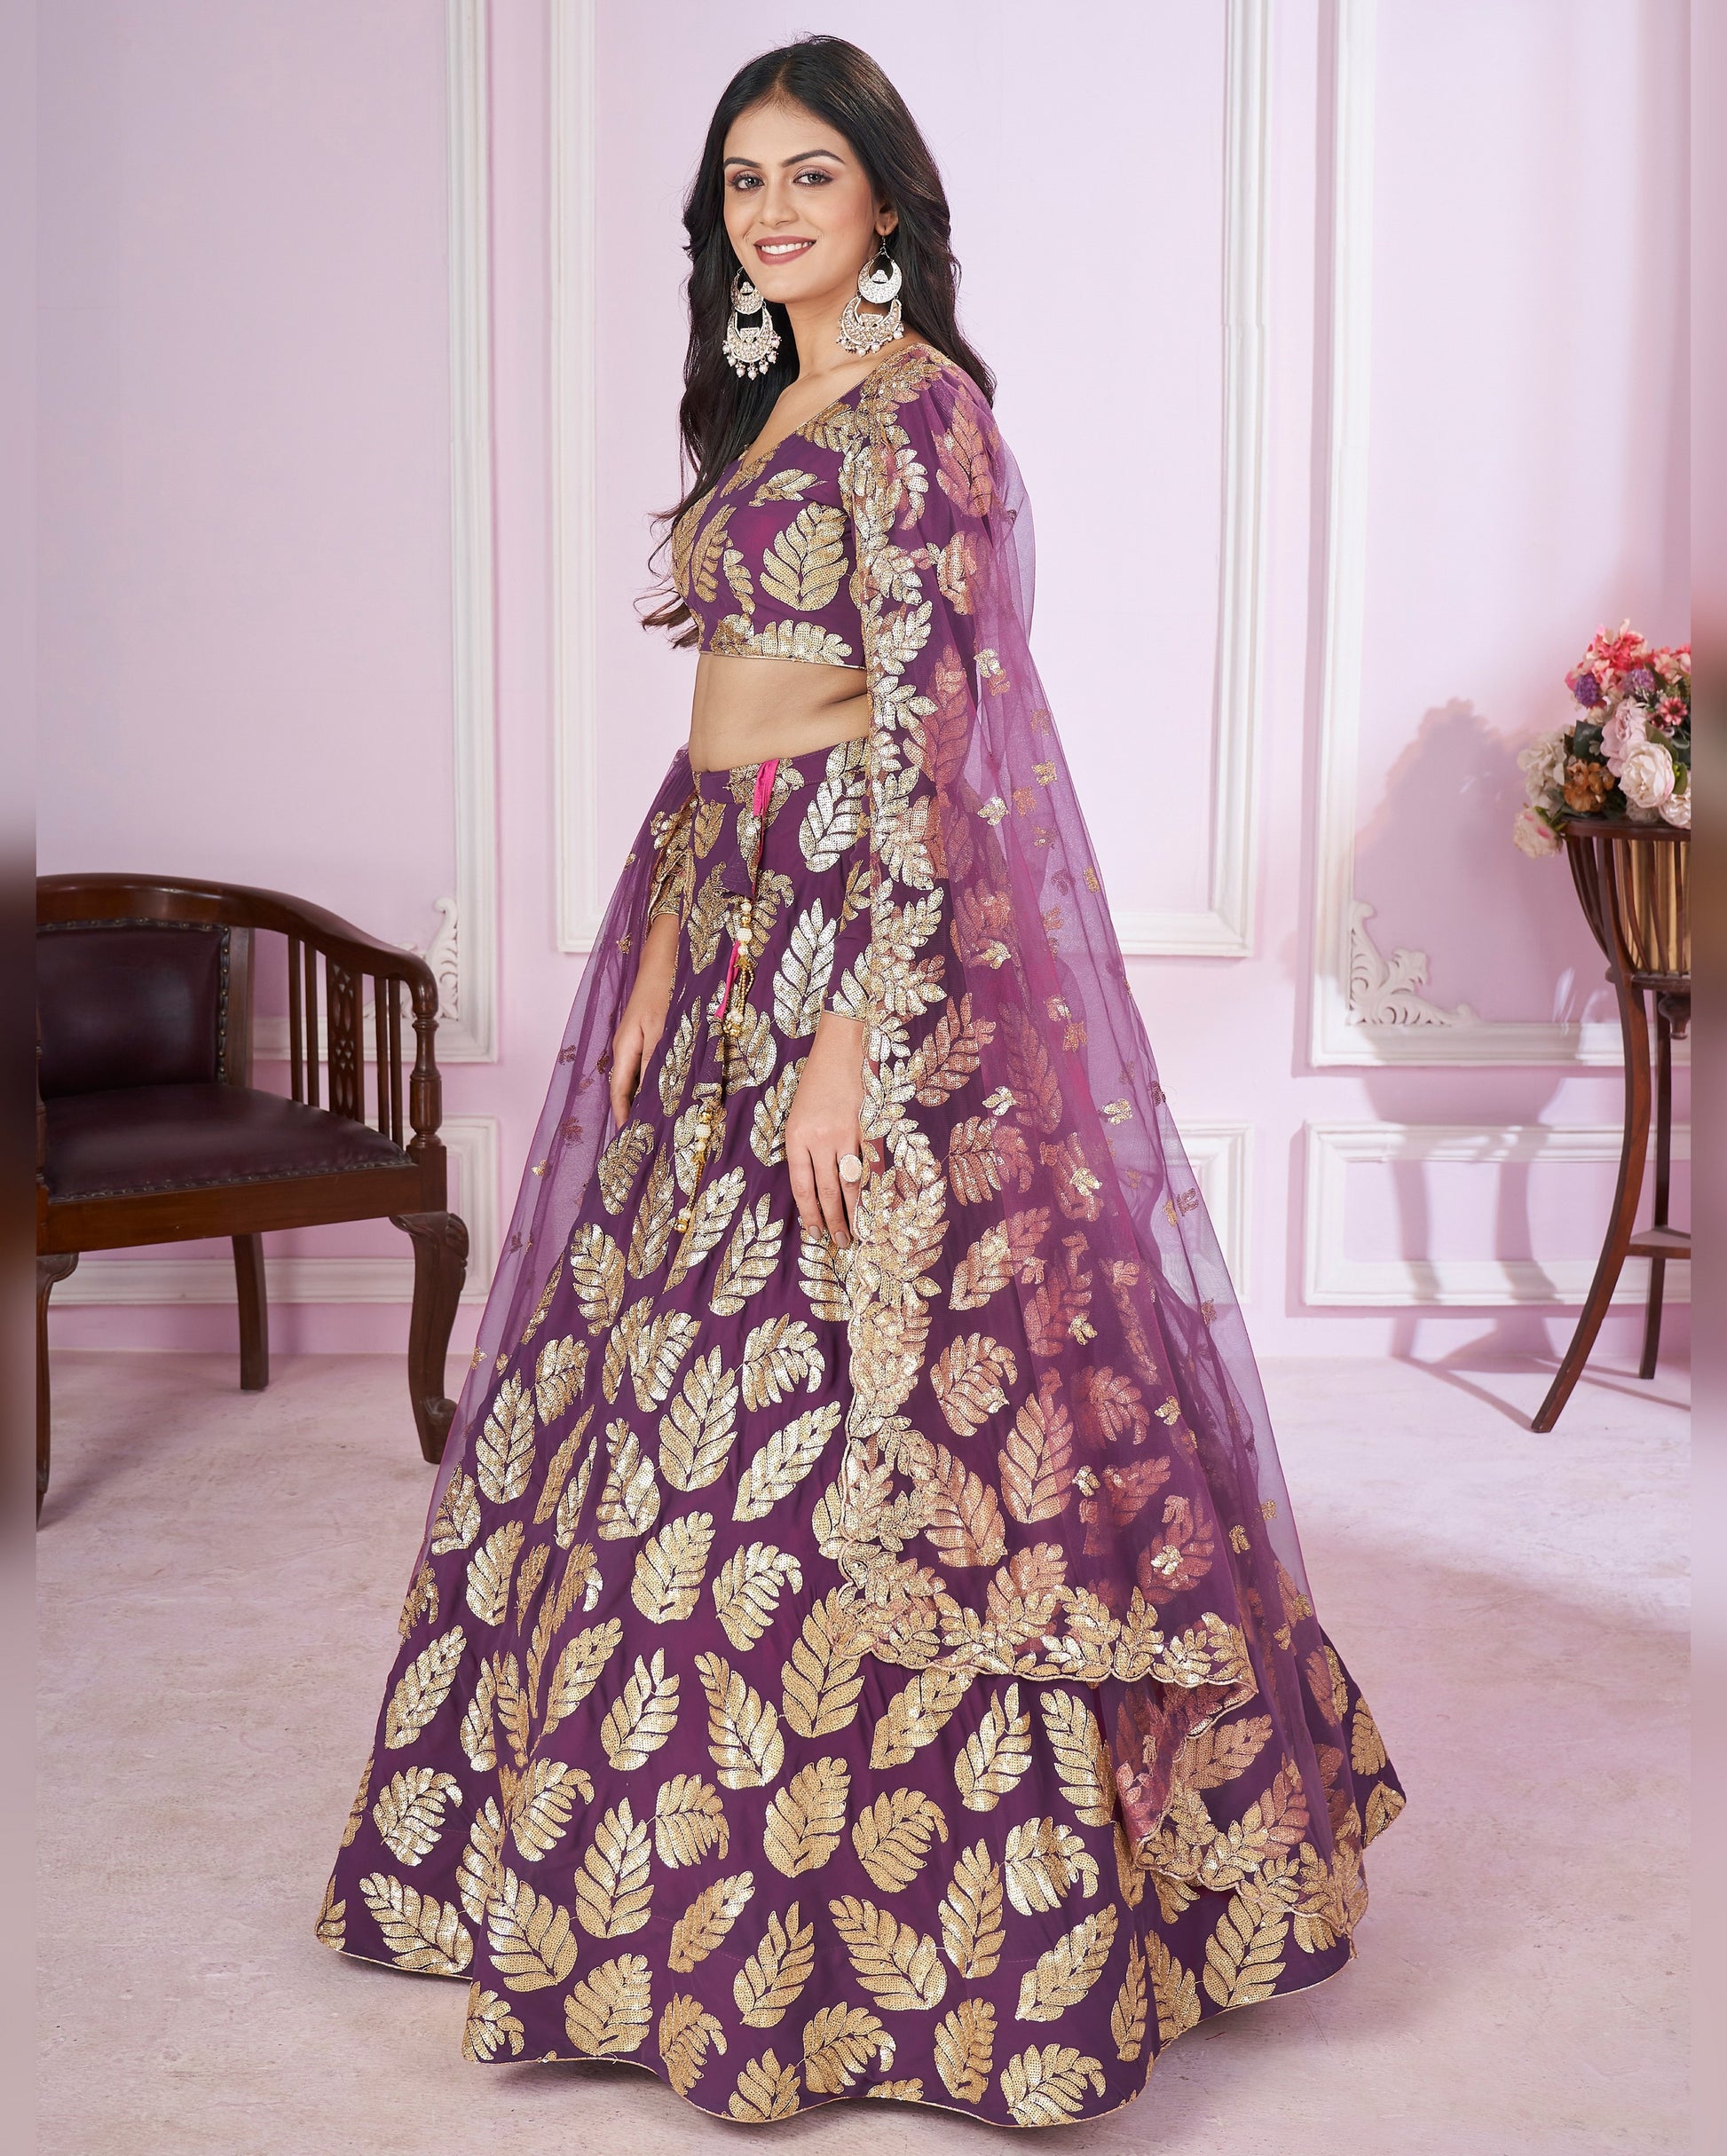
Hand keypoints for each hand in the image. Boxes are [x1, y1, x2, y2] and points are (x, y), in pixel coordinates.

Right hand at [608, 914, 678, 1126]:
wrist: (667, 952)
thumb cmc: (664, 987)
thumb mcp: (662, 1027)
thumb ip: (657, 1061)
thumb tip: (655, 1094)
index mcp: (625, 1047)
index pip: (620, 1091)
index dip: (623, 1115)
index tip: (629, 1140)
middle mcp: (629, 1046)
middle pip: (628, 1086)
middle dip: (636, 1110)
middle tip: (649, 1137)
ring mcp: (640, 1038)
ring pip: (642, 1075)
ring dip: (649, 1095)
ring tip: (662, 1119)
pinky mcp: (652, 1031)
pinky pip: (652, 1062)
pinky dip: (660, 1078)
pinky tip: (674, 1086)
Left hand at [785, 1010, 865, 1246]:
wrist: (841, 1049)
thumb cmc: (815, 1082)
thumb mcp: (797, 1116)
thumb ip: (803, 1150)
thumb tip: (815, 1188)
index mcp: (796, 1137)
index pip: (802, 1186)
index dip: (810, 1213)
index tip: (815, 1233)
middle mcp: (819, 1139)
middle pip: (827, 1191)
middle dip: (834, 1220)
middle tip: (841, 1242)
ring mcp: (846, 1134)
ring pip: (851, 1183)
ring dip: (855, 1211)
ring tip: (858, 1232)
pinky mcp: (868, 1128)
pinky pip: (871, 1165)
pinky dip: (873, 1187)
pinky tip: (876, 1203)